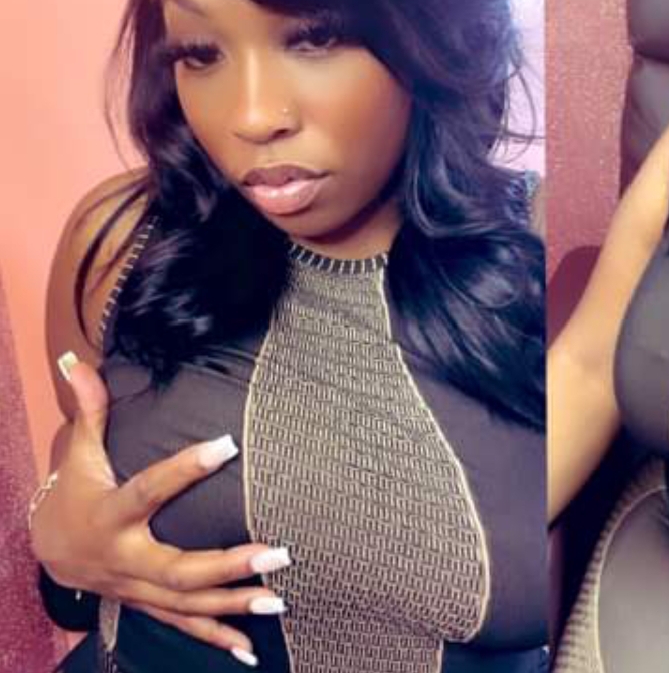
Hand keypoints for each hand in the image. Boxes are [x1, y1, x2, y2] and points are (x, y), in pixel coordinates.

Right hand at [32, 359, 288, 663]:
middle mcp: (127, 559)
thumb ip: (91, 409)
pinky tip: (250, 648)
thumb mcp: (80, 453)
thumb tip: (77, 363)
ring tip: (278, 600)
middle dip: (229, 565)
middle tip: (277, 552)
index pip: (151, 489)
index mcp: (113, 514)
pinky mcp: (148, 604)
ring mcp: (139, 589)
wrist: (51, 551)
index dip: (185, 468)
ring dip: (234, 605)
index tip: (227, 444)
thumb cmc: (77, 492)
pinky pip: (183, 625)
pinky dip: (216, 638)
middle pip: (179, 569)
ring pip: (187, 605)